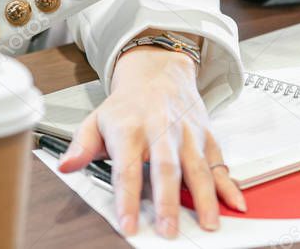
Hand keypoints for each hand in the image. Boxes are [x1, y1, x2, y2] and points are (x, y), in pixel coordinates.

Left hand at [56, 46, 245, 237]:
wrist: (159, 70)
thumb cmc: (128, 103)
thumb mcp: (97, 119)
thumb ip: (81, 145)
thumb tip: (65, 165)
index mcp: (130, 129)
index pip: (127, 167)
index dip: (126, 197)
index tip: (128, 223)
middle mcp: (161, 131)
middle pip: (166, 169)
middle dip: (169, 201)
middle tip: (169, 229)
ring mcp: (187, 134)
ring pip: (198, 167)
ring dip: (205, 197)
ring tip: (208, 223)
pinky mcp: (206, 137)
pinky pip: (219, 163)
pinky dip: (229, 185)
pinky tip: (234, 203)